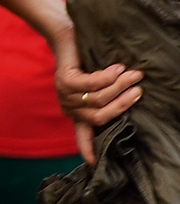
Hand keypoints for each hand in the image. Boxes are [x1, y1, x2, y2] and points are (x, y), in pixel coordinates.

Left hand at [52, 34, 141, 162]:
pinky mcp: (64, 80)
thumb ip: (106, 99)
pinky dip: (108, 76)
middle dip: (123, 104)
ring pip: (98, 99)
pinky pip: (91, 83)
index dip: (89, 149)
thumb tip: (132, 105)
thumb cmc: (87, 62)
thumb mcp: (97, 85)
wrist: (66, 39)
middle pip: (100, 117)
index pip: (82, 135)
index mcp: (77, 113)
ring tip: (135, 74)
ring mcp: (64, 94)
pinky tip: (117, 67)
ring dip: (120, 86)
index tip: (95, 164)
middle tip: (139, 90)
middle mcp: (69, 107)